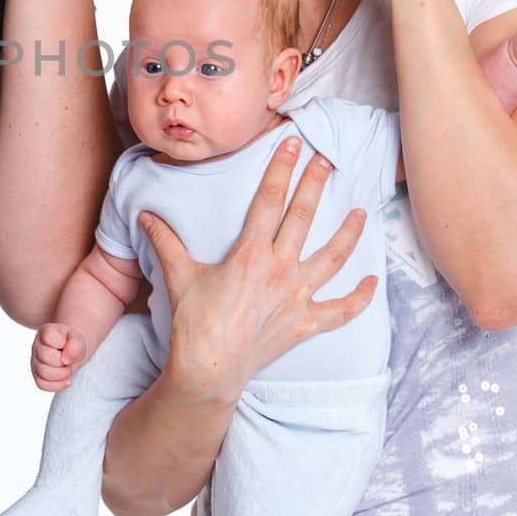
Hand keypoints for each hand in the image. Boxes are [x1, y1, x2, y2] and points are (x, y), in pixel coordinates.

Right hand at [31, 322, 88, 391]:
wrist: (73, 352)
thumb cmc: (74, 344)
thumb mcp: (79, 339)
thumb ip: (75, 344)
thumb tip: (65, 359)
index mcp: (45, 332)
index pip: (48, 337)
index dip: (63, 344)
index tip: (69, 345)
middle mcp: (37, 346)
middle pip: (45, 356)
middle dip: (63, 361)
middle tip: (70, 360)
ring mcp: (36, 362)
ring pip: (43, 372)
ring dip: (61, 374)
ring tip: (68, 369)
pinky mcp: (37, 375)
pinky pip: (42, 384)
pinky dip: (57, 385)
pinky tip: (66, 380)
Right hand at [139, 137, 376, 404]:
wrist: (208, 371)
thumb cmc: (193, 323)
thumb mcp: (178, 276)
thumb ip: (164, 241)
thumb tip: (145, 215)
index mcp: (249, 255)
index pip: (269, 200)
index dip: (281, 169)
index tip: (292, 144)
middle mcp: (279, 271)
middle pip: (303, 218)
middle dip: (315, 185)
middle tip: (325, 161)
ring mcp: (296, 298)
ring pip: (332, 258)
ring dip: (348, 233)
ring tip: (361, 211)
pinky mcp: (305, 324)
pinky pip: (341, 311)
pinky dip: (359, 298)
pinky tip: (371, 282)